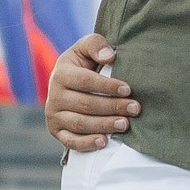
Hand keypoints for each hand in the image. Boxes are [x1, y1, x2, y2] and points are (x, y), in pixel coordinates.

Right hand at [45, 32, 137, 150]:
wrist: (67, 83)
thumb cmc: (83, 63)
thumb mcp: (87, 48)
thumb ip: (96, 45)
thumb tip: (110, 56)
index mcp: (61, 74)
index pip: (85, 81)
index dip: (107, 86)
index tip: (128, 89)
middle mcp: (54, 95)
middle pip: (86, 104)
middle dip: (113, 107)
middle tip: (135, 109)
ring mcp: (54, 115)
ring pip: (80, 123)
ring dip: (104, 125)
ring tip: (125, 124)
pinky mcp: (57, 131)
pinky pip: (71, 141)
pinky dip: (87, 143)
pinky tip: (104, 142)